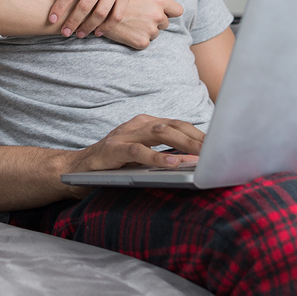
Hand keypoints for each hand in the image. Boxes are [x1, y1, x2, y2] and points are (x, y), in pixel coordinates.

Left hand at [47, 0, 142, 36]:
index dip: (59, 7)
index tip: (52, 19)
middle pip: (85, 6)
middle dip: (73, 21)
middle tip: (65, 32)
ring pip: (101, 13)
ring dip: (88, 27)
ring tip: (79, 34)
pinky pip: (117, 15)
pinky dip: (107, 27)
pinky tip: (97, 32)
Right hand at [60, 114, 204, 195]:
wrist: (75, 170)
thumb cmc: (113, 167)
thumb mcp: (142, 158)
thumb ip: (164, 155)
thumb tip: (196, 162)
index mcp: (146, 124)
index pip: (178, 124)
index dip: (200, 133)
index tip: (221, 144)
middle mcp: (136, 125)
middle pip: (173, 125)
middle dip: (198, 137)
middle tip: (218, 150)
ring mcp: (123, 135)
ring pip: (159, 133)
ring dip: (183, 143)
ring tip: (202, 155)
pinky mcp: (112, 150)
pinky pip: (137, 151)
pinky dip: (156, 157)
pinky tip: (172, 164)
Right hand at [94, 0, 183, 50]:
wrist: (97, 11)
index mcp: (157, 1)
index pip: (178, 10)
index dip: (170, 12)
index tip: (163, 12)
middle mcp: (157, 15)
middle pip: (165, 23)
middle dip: (155, 22)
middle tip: (138, 18)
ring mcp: (150, 30)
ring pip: (155, 34)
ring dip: (146, 31)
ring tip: (130, 24)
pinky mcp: (141, 42)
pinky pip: (145, 43)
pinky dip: (137, 40)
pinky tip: (127, 32)